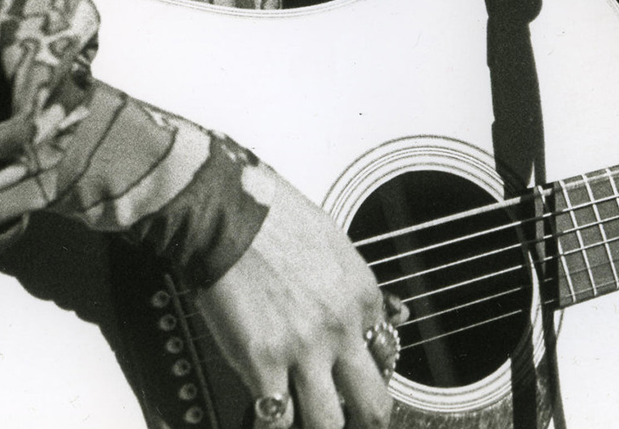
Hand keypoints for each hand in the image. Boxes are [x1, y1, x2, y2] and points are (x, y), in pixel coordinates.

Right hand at [194, 163, 400, 428]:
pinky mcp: (262, 361)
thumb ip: (356, 285)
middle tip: (348, 418)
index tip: (353, 381)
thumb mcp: (335, 243)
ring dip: (316, 424)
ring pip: (328, 423)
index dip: (368, 375)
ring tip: (302, 418)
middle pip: (373, 405)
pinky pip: (275, 417)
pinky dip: (271, 423)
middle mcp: (341, 328)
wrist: (228, 211)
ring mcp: (304, 349)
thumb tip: (389, 311)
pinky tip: (265, 416)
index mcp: (362, 296)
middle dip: (363, 419)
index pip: (386, 356)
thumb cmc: (274, 217)